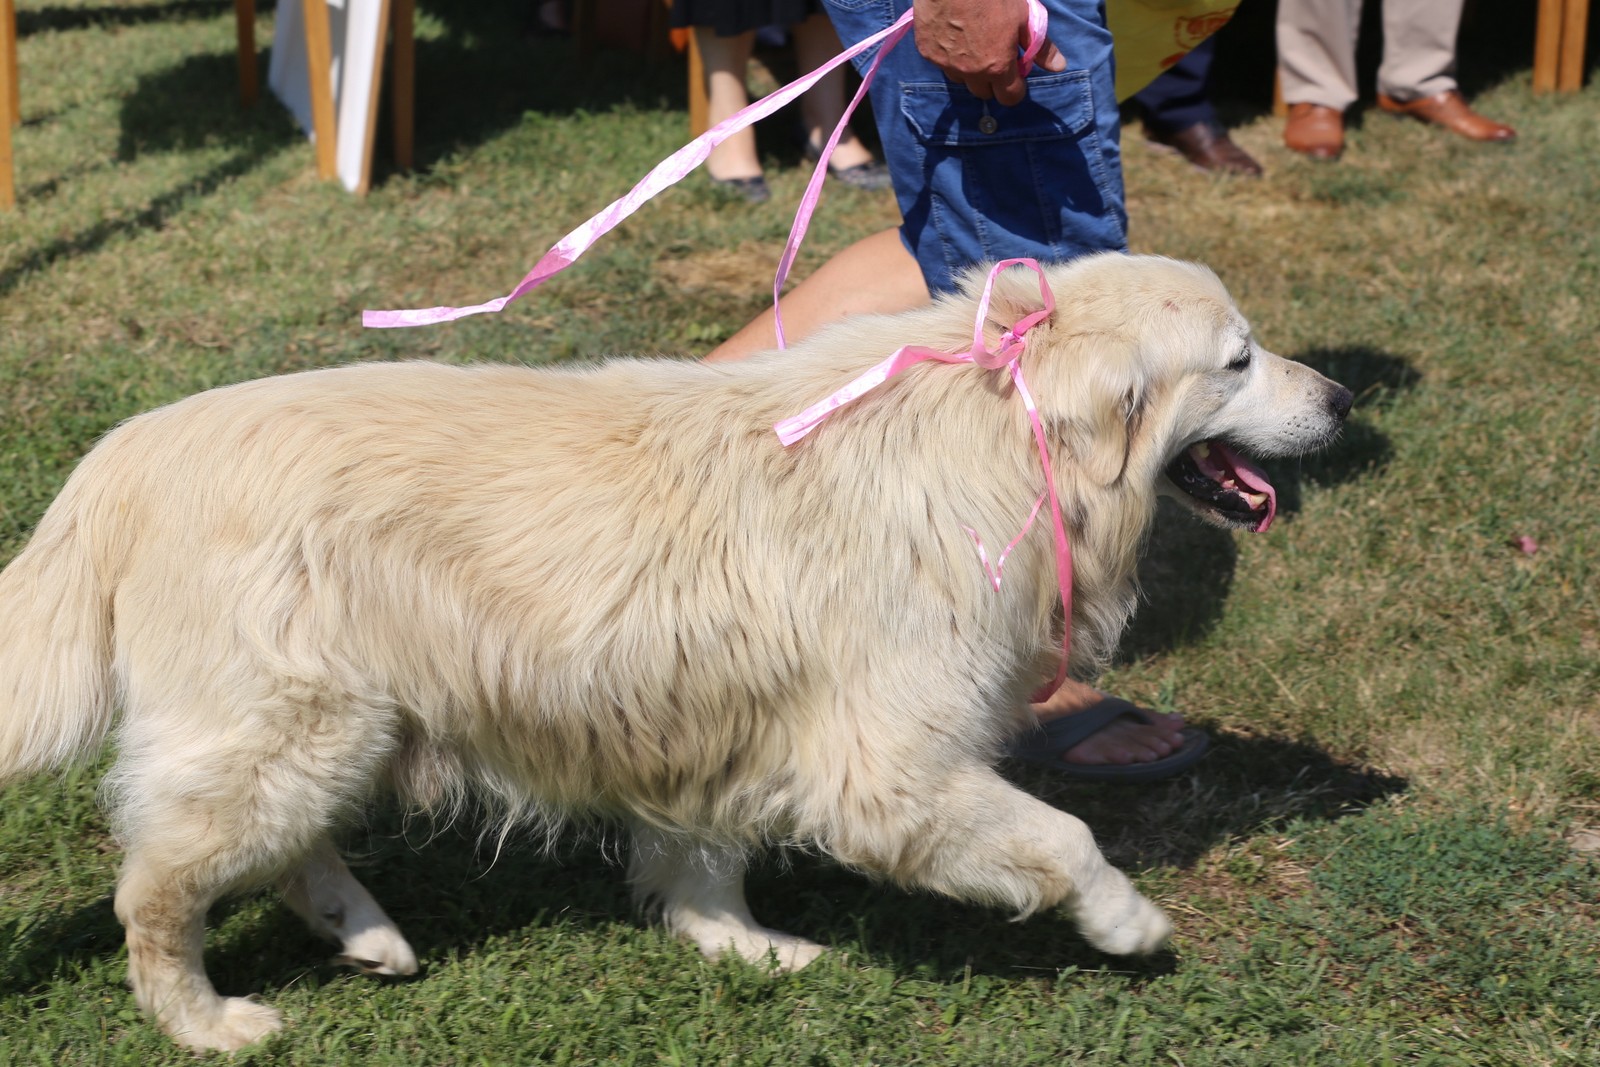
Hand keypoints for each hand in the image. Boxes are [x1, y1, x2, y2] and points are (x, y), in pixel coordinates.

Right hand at [912, 0, 1066, 106]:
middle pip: (984, 93)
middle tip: (994, 55)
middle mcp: (971, 72)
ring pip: (961, 79)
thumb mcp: (1024, 16)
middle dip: (992, 80)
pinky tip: (954, 34)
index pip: (1009, 98)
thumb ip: (1039, 46)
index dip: (1016, 88)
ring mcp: (947, 64)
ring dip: (969, 70)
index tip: (1016, 74)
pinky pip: (943, 64)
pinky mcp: (928, 53)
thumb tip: (1058, 67)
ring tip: (972, 43)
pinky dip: (950, 55)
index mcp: (997, 66)